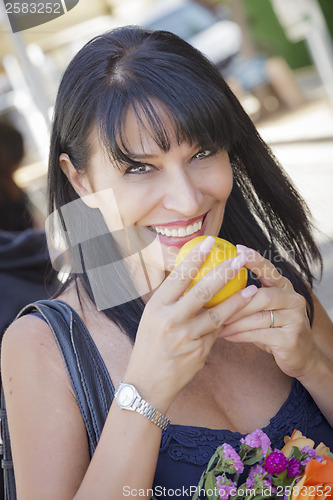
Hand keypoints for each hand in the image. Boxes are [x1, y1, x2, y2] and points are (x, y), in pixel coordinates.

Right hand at [124, 237, 257, 412]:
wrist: (147, 383)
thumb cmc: (150, 345)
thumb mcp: (153, 318)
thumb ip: (171, 300)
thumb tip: (190, 274)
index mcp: (156, 307)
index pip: (178, 276)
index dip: (195, 257)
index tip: (210, 242)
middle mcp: (170, 320)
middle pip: (201, 291)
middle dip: (223, 272)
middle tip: (239, 259)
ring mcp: (185, 337)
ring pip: (217, 314)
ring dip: (237, 300)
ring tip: (252, 288)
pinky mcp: (198, 352)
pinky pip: (217, 332)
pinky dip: (228, 322)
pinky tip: (242, 313)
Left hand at [219, 245, 316, 378]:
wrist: (302, 356)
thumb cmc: (275, 329)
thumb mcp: (264, 310)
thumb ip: (248, 297)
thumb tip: (214, 283)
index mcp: (285, 288)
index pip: (269, 270)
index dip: (254, 259)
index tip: (237, 249)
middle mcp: (293, 300)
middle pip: (261, 296)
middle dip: (235, 302)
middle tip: (212, 304)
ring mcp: (295, 319)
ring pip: (258, 317)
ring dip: (233, 321)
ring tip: (214, 323)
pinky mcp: (291, 339)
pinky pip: (259, 334)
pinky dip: (239, 335)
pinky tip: (225, 335)